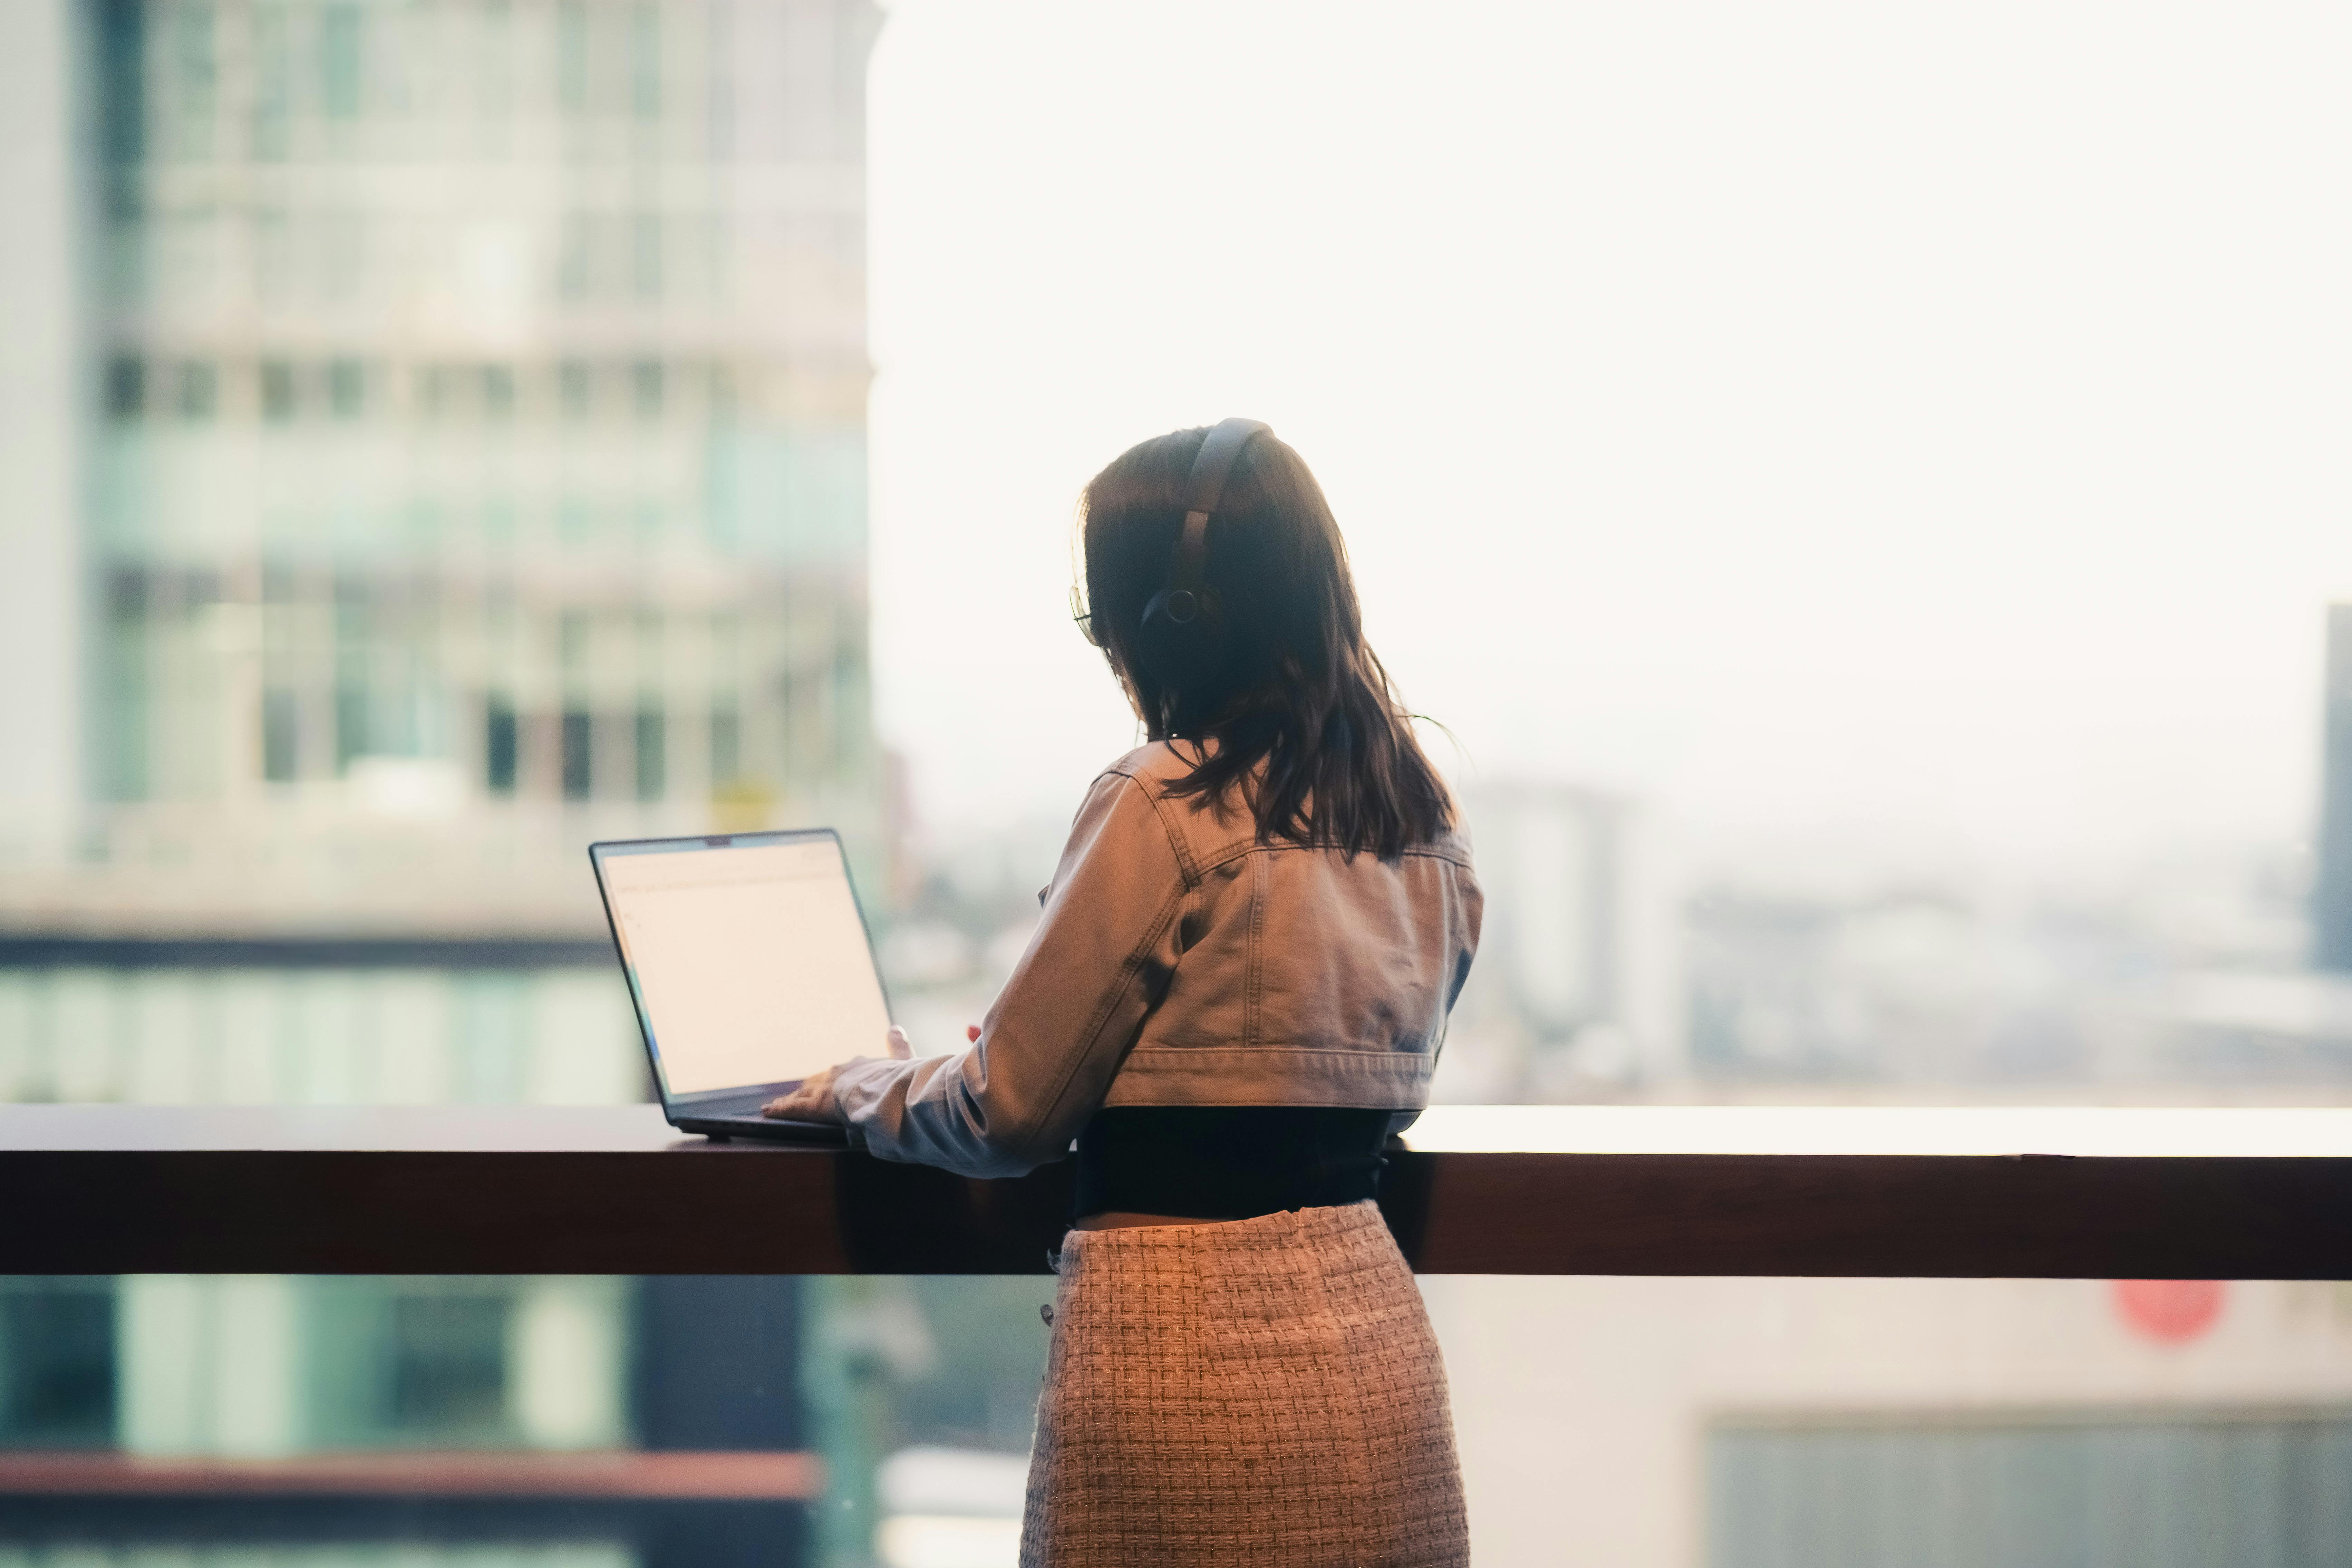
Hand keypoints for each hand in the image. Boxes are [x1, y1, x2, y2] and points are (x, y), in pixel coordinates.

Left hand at [761, 1026, 920, 1121]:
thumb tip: (895, 1029)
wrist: (888, 1090)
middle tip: (801, 1093)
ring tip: (779, 1104)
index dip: (832, 1078)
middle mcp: (837, 1073)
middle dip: (808, 1087)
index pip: (840, 1072)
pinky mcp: (815, 1104)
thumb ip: (898, 1046)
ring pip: (802, 1092)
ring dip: (791, 1097)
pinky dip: (781, 1109)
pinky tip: (769, 1111)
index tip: (829, 1081)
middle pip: (817, 1081)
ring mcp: (824, 1088)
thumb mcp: (903, 1060)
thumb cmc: (898, 1079)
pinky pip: (793, 1108)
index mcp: (858, 1066)